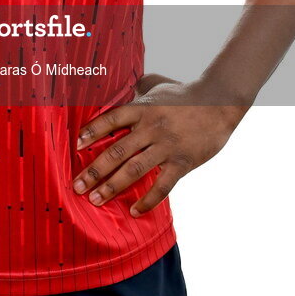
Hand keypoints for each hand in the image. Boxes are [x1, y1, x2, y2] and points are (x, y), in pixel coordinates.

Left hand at [73, 75, 248, 216]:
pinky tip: (134, 211)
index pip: (111, 120)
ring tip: (96, 199)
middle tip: (77, 186)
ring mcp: (166, 146)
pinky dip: (148, 200)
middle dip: (94, 170)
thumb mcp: (156, 84)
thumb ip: (137, 88)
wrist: (219, 103)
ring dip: (112, 187)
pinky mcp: (182, 162)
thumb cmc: (184, 93)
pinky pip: (162, 185)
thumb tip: (120, 85)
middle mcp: (150, 127)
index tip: (76, 146)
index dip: (92, 132)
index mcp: (142, 108)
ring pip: (134, 170)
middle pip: (117, 151)